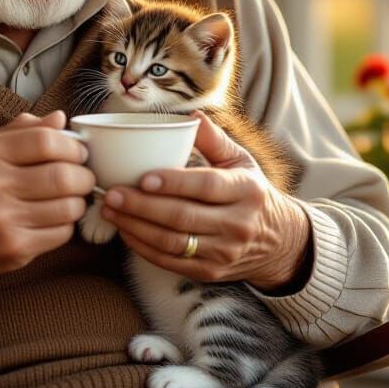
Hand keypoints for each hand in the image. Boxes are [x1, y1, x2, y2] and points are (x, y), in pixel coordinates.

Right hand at [0, 111, 94, 299]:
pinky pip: (61, 233)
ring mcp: (2, 220)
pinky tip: (54, 218)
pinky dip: (66, 225)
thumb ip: (22, 131)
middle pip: (62, 176)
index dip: (72, 146)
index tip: (79, 152)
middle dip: (84, 176)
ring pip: (68, 207)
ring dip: (78, 202)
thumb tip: (60, 119)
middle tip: (83, 177)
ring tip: (71, 198)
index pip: (46, 141)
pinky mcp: (13, 248)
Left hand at [100, 110, 311, 291]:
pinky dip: (143, 248)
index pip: (206, 186)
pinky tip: (126, 231)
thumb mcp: (241, 162)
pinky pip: (171, 262)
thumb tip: (191, 115)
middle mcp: (238, 224)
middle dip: (141, 206)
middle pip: (183, 217)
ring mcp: (225, 252)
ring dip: (136, 227)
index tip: (143, 177)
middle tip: (111, 193)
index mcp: (246, 191)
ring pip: (173, 242)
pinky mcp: (211, 272)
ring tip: (111, 210)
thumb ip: (214, 140)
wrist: (278, 242)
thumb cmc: (250, 193)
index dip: (173, 183)